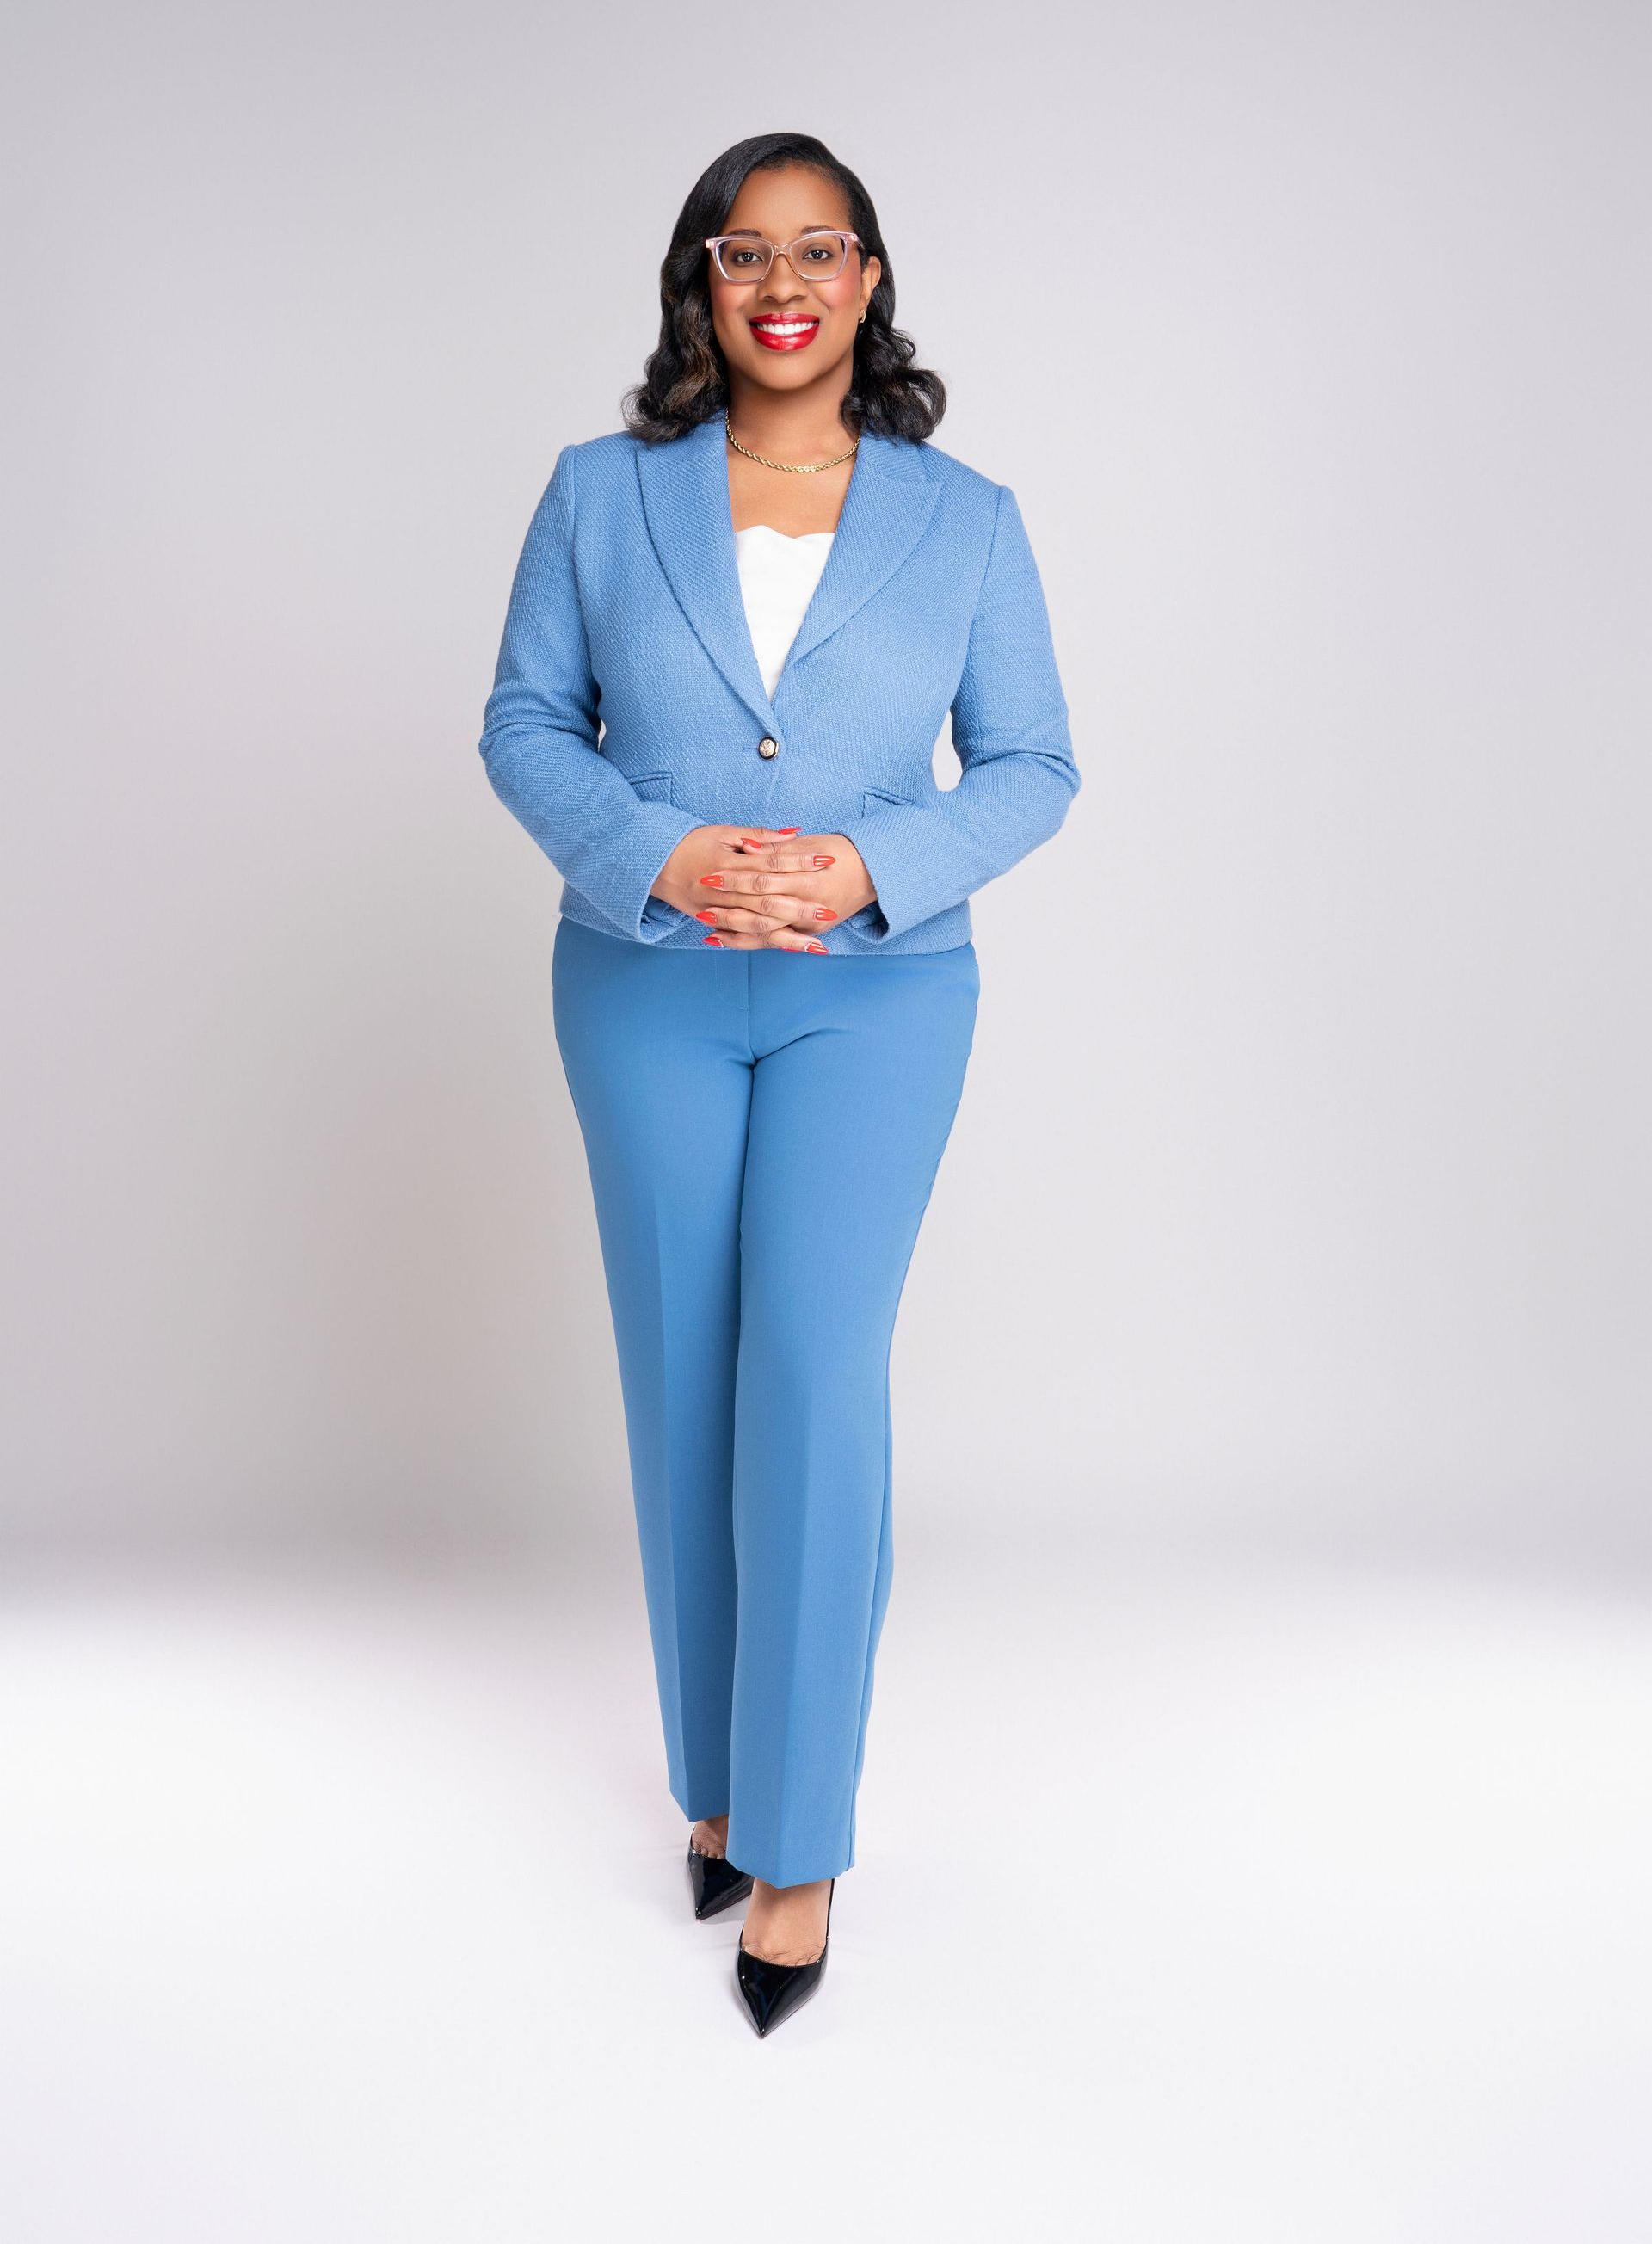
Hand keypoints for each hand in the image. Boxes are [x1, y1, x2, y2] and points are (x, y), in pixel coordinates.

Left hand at [690, 825, 877, 949]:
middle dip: (731, 910)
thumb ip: (778, 849)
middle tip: (702, 907)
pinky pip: (778, 941)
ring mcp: (812, 922)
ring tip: (709, 931)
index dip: (735, 878)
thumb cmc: (843, 852)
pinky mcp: (813, 932)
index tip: (711, 875)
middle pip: (762, 909)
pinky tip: (730, 941)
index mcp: (808, 878)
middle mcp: (810, 904)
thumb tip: (745, 848)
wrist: (876, 872)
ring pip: (768, 932)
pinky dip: (753, 941)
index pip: (764, 879)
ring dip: (737, 932)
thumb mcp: (812, 844)